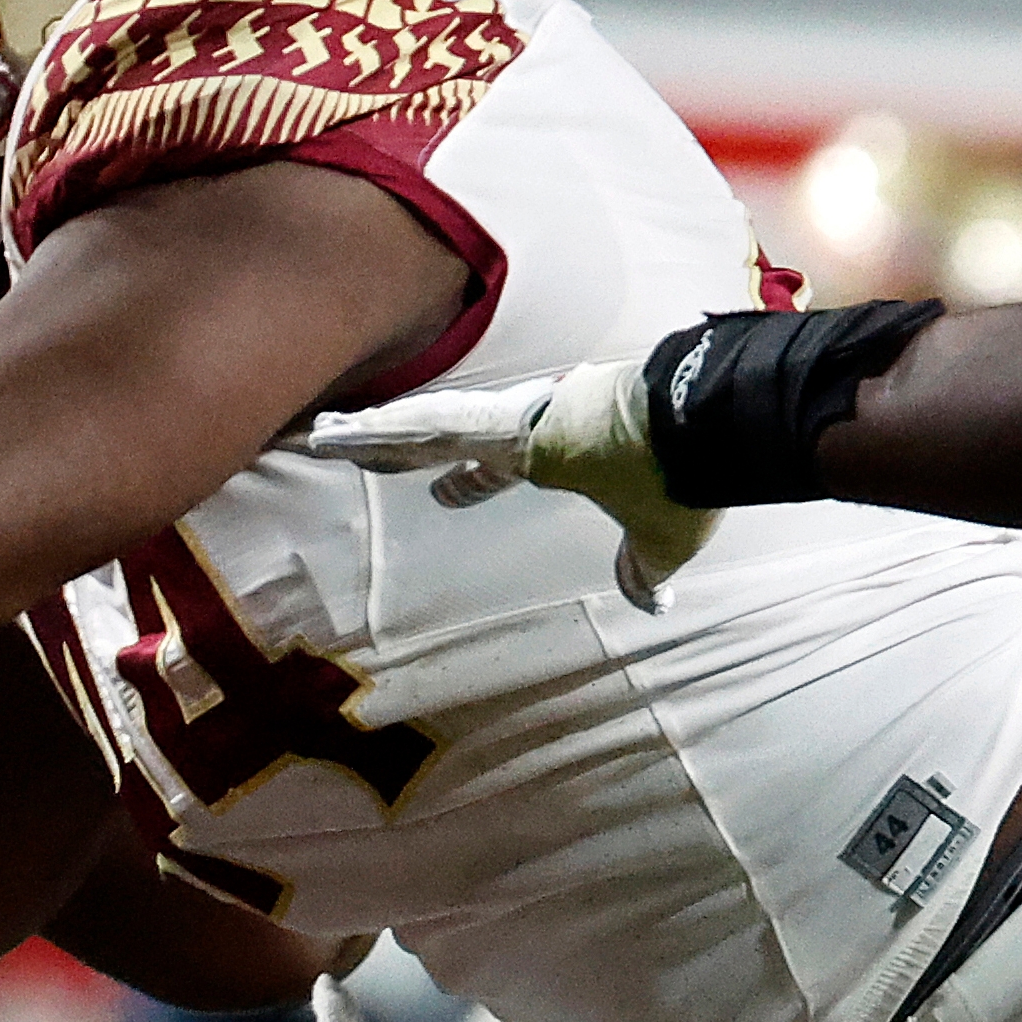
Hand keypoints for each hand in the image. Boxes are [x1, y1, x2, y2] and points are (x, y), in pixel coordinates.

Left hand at [309, 358, 719, 610]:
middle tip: (350, 450)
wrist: (700, 430)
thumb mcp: (661, 536)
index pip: (495, 466)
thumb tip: (653, 600)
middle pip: (443, 438)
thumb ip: (645, 567)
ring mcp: (512, 422)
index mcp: (556, 451)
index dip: (466, 481)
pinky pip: (428, 426)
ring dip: (374, 436)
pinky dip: (384, 432)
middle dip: (399, 447)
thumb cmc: (683, 475)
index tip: (440, 493)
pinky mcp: (506, 421)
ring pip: (424, 428)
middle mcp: (526, 429)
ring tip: (320, 440)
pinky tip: (342, 437)